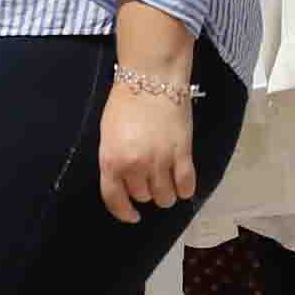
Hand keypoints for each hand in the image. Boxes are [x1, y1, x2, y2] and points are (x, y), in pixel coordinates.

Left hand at [96, 79, 199, 224]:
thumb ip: (114, 161)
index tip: (132, 216)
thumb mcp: (108, 135)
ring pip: (165, 197)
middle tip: (149, 177)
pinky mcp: (183, 155)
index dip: (124, 212)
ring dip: (166, 193)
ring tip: (167, 179)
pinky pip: (186, 186)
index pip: (115, 200)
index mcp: (112, 160)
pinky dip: (185, 189)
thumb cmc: (125, 103)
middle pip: (143, 197)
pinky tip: (182, 182)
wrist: (151, 78)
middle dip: (145, 191)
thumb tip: (124, 182)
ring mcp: (160, 162)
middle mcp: (135, 166)